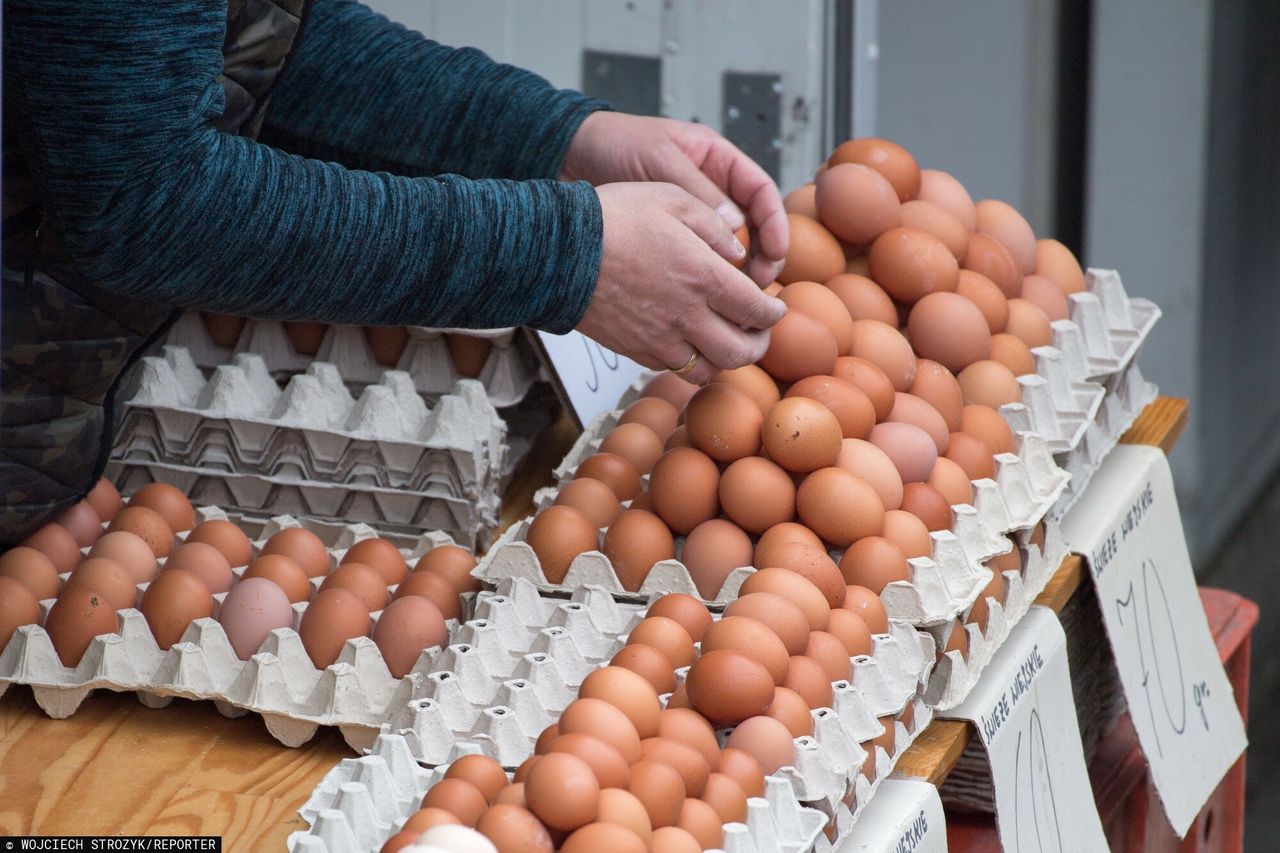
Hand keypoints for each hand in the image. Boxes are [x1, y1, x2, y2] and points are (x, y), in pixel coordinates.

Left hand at [562, 112, 787, 286]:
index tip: (776, 253)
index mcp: (716, 161)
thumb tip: (735, 230)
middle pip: (753, 227)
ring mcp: (691, 214)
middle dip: (762, 257)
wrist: (569, 155)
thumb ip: (697, 191)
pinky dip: (706, 279)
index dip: (775, 224)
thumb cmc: (615, 145)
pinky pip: (698, 260)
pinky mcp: (670, 238)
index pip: (761, 192)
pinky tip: (705, 299)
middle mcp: (710, 188)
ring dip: (737, 275)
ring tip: (736, 300)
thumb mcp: (659, 160)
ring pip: (728, 250)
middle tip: (758, 286)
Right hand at [576, 183, 786, 384]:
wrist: (557, 250)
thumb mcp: (672, 199)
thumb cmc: (614, 217)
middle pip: (741, 353)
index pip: (758, 311)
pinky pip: (673, 368)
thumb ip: (715, 227)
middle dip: (758, 345)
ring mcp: (659, 338)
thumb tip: (739, 255)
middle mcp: (687, 316)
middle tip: (758, 333)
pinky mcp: (635, 350)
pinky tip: (687, 341)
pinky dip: (690, 361)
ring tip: (725, 343)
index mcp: (704, 277)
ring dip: (724, 360)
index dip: (773, 314)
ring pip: (709, 370)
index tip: (774, 307)